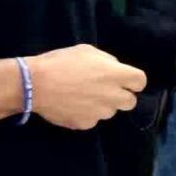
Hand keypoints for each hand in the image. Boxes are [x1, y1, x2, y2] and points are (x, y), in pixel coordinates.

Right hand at [27, 45, 145, 127]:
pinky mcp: (86, 124)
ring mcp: (100, 113)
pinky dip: (85, 114)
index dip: (133, 81)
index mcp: (116, 75)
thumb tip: (114, 68)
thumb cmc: (60, 62)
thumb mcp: (87, 51)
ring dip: (102, 105)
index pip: (141, 81)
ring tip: (82, 97)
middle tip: (104, 90)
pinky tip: (71, 106)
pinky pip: (92, 120)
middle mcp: (113, 96)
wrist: (34, 84)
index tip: (124, 80)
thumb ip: (107, 61)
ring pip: (110, 112)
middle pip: (130, 102)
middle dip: (121, 96)